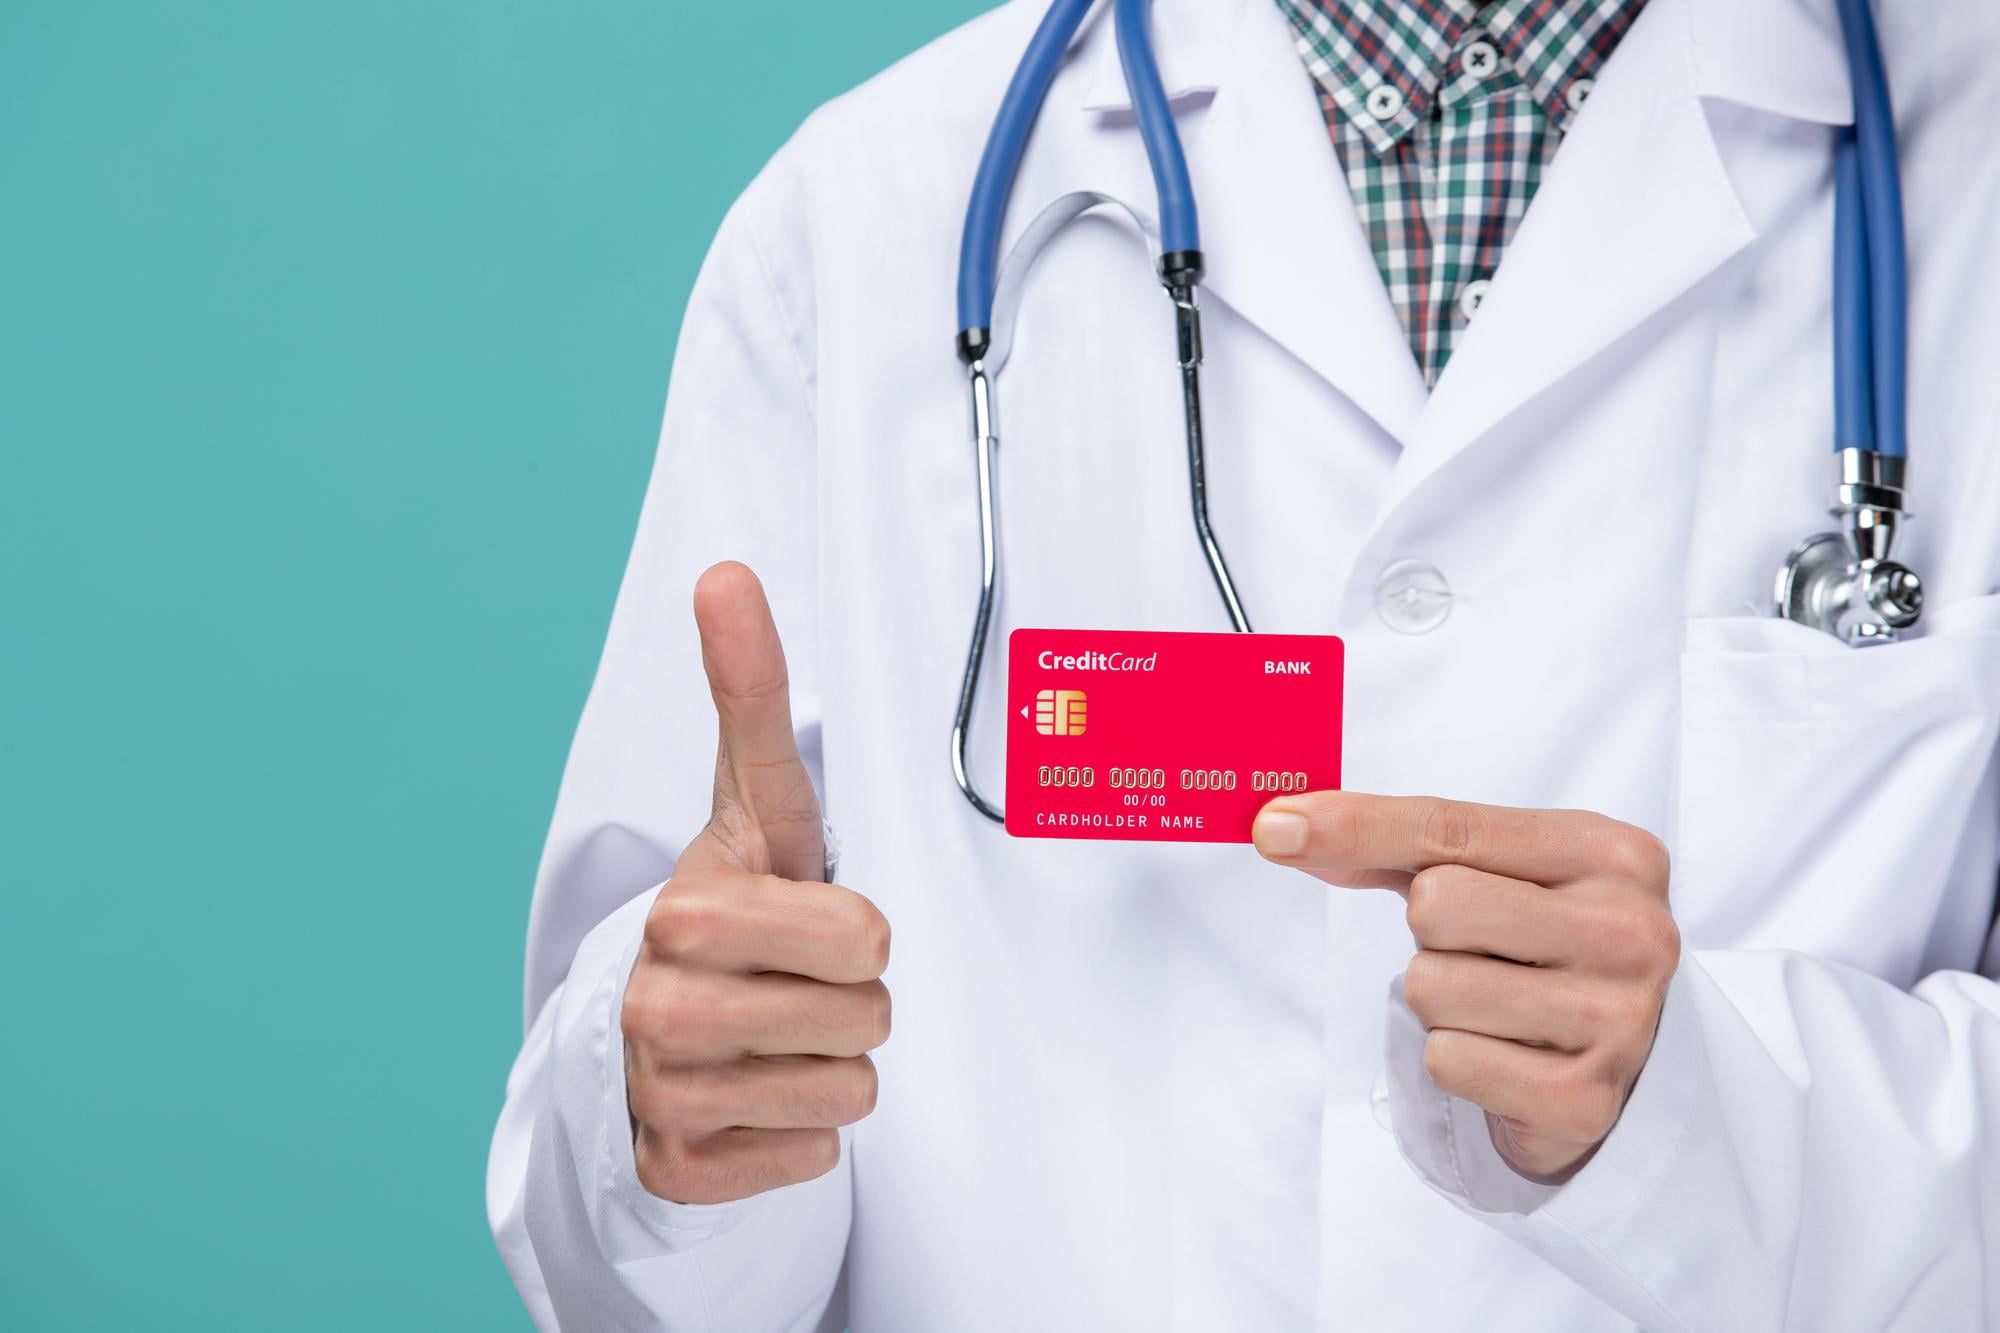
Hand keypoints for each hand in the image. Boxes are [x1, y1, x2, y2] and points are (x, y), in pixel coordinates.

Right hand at [620, 561, 890, 1204]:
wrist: (651, 1019)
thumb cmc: (731, 902)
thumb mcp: (753, 803)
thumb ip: (749, 691)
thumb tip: (724, 570)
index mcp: (689, 909)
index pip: (862, 937)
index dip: (860, 931)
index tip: (821, 920)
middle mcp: (659, 1003)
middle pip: (869, 1019)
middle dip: (854, 1000)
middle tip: (801, 980)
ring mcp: (660, 1094)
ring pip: (850, 1091)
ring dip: (833, 1064)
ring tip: (778, 1032)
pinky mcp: (675, 1169)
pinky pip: (813, 1159)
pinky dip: (800, 1132)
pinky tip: (753, 1095)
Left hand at [1254, 793, 1677, 1182]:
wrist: (1627, 1061)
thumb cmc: (1542, 946)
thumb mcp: (1496, 874)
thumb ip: (1396, 845)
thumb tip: (1283, 829)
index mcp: (1613, 853)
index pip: (1451, 828)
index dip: (1356, 825)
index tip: (1274, 827)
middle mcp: (1632, 930)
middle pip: (1435, 905)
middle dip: (1431, 935)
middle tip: (1485, 956)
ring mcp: (1618, 1019)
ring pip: (1432, 988)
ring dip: (1440, 1004)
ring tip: (1499, 1009)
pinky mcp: (1584, 1099)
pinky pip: (1447, 1060)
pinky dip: (1455, 1061)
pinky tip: (1508, 1055)